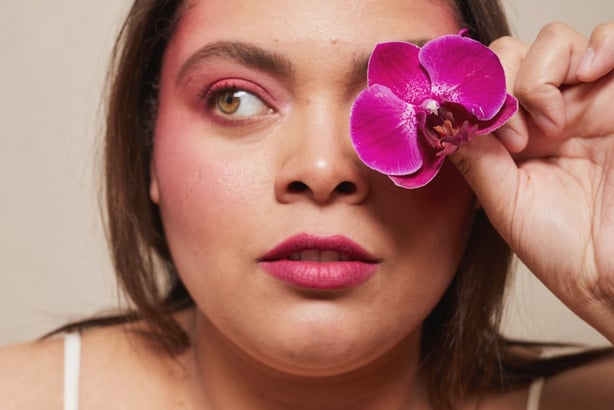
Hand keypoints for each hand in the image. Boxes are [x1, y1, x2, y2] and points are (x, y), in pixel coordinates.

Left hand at [450, 22, 613, 341]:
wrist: (610, 273)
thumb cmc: (562, 247)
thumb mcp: (504, 201)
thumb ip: (475, 158)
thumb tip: (441, 117)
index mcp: (511, 137)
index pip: (481, 84)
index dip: (473, 95)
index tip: (478, 129)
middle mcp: (546, 114)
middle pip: (509, 55)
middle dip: (503, 87)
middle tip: (516, 138)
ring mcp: (587, 102)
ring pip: (553, 43)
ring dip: (541, 75)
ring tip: (553, 123)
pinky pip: (612, 40)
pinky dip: (598, 45)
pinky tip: (588, 76)